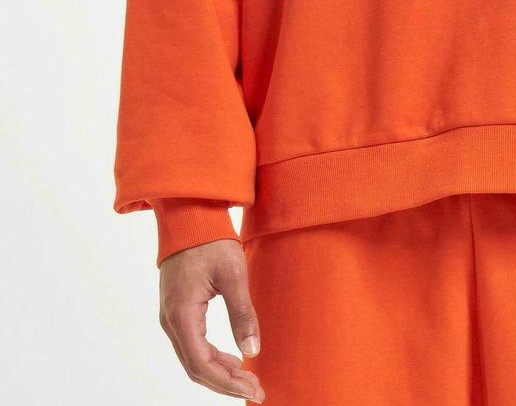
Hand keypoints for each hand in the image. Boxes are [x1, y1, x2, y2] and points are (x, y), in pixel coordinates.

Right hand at [158, 238, 264, 400]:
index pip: (201, 364)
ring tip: (248, 379)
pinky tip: (232, 360)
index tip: (252, 389)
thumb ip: (242, 314)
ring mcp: (171, 316)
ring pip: (192, 358)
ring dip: (219, 372)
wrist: (190, 216)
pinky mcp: (177, 310)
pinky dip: (211, 357)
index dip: (227, 383)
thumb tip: (252, 351)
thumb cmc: (211, 241)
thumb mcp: (233, 274)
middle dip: (225, 383)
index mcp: (182, 314)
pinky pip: (192, 344)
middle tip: (255, 390)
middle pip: (195, 367)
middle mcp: (171, 320)